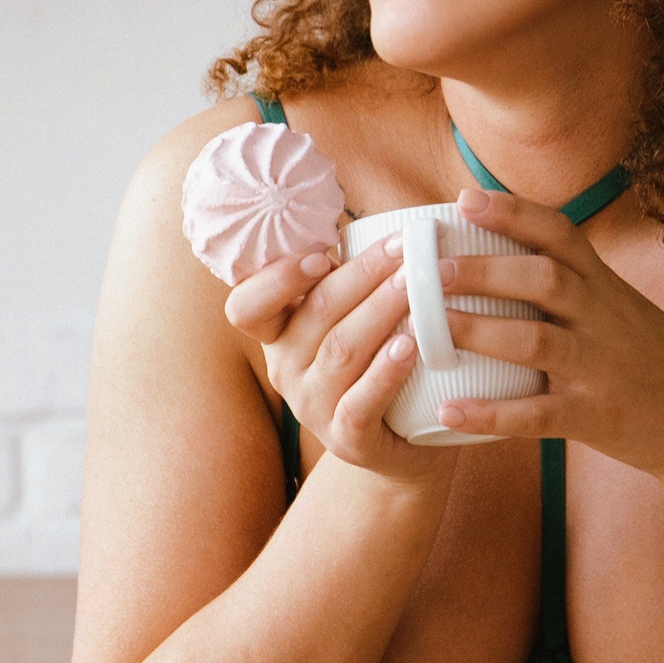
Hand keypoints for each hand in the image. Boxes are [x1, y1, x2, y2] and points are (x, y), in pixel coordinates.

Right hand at [224, 235, 460, 489]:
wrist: (404, 445)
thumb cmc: (380, 361)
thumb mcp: (355, 318)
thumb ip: (356, 277)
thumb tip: (398, 217)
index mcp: (279, 334)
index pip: (247, 306)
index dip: (276, 279)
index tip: (319, 255)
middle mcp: (286, 369)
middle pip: (317, 313)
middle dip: (364, 274)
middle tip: (407, 247)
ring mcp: (313, 408)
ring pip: (341, 350)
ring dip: (381, 312)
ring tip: (416, 286)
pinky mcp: (347, 440)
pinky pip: (360, 403)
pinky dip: (385, 372)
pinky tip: (411, 347)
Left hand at [429, 187, 663, 481]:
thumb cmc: (645, 356)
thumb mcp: (616, 306)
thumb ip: (568, 282)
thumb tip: (490, 254)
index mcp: (604, 285)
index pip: (559, 234)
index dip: (513, 211)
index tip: (464, 199)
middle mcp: (604, 317)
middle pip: (544, 279)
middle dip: (486, 269)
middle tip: (433, 269)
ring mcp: (600, 367)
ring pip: (537, 342)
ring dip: (481, 331)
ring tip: (431, 328)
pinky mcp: (596, 417)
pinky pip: (538, 415)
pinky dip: (490, 412)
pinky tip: (448, 409)